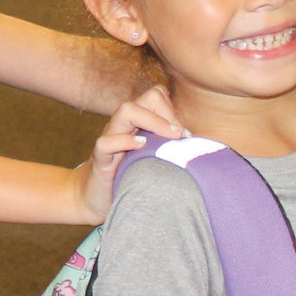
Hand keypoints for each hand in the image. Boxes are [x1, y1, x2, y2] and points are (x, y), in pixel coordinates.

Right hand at [76, 87, 186, 225]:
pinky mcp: (100, 159)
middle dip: (167, 112)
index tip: (185, 135)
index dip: (173, 109)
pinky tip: (141, 147)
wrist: (94, 199)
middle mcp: (124, 126)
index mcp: (138, 123)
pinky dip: (124, 141)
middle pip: (145, 97)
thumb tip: (200, 147)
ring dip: (152, 121)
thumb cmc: (129, 178)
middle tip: (180, 136)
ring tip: (170, 138)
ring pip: (126, 111)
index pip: (157, 96)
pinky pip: (106, 142)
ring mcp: (110, 139)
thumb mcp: (153, 159)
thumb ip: (169, 148)